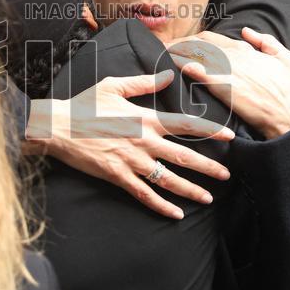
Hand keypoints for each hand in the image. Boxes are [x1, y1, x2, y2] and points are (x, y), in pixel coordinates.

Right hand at [26, 69, 233, 218]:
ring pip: (169, 179)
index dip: (211, 130)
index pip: (186, 124)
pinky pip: (144, 194)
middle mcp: (144, 141)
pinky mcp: (118, 176)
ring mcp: (132, 161)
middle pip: (184, 156)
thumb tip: (168, 75)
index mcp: (146, 118)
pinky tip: (176, 214)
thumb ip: (144, 83)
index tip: (231, 136)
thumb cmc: (85, 104)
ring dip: (191, 190)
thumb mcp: (114, 86)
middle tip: (227, 175)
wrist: (58, 127)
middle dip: (209, 167)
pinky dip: (161, 206)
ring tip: (209, 198)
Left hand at [169, 27, 289, 138]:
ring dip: (176, 52)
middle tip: (162, 47)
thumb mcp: (286, 58)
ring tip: (159, 53)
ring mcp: (229, 69)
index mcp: (246, 49)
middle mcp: (235, 55)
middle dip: (178, 44)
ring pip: (196, 54)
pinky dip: (185, 65)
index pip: (212, 38)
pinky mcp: (224, 85)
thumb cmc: (288, 90)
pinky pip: (200, 71)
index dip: (192, 40)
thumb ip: (266, 41)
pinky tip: (172, 63)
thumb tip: (246, 30)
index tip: (179, 44)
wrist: (288, 115)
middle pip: (199, 43)